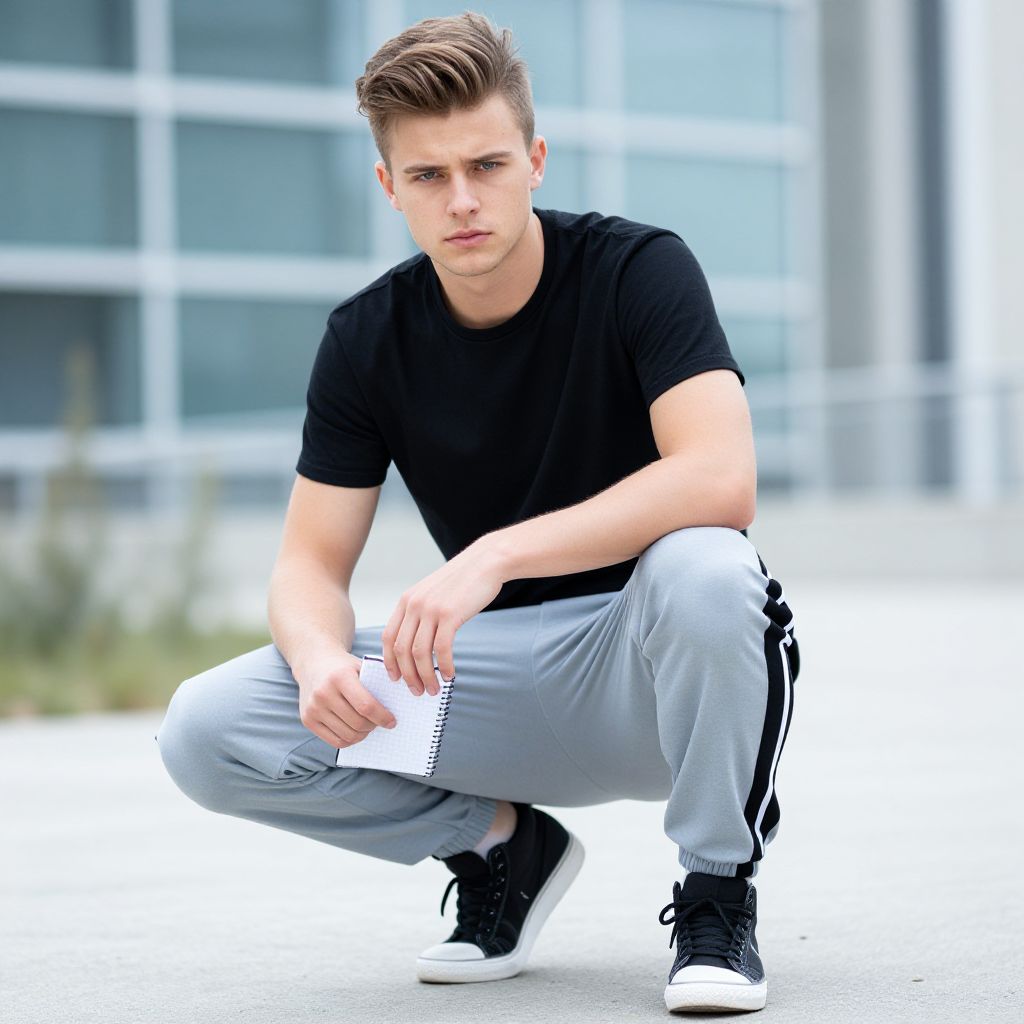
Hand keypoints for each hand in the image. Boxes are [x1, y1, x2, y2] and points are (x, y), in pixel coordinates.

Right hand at [296, 649, 397, 748]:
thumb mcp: (360, 667)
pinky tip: (355, 731)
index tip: (392, 721)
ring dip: (363, 734)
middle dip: (373, 726)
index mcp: (340, 677)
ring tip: (368, 726)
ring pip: (347, 735)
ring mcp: (313, 708)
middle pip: (357, 723)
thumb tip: (397, 707)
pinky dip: (349, 740)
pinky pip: (335, 741)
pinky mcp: (307, 719)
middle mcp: (323, 693)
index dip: (382, 717)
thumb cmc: (343, 667)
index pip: (366, 706)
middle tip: (380, 722)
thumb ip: (376, 684)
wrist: (314, 662)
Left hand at [382, 537, 506, 695]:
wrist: (486, 562)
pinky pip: (441, 649)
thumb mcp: (432, 593)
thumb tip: (417, 643)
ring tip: (433, 689)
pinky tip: (449, 675)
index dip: (390, 662)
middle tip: (416, 691)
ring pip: (419, 653)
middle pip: (401, 650)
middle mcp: (414, 605)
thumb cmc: (462, 581)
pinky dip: (443, 666)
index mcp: (406, 601)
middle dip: (407, 676)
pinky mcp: (450, 614)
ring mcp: (431, 609)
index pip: (388, 637)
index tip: (397, 678)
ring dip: (425, 676)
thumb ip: (421, 612)